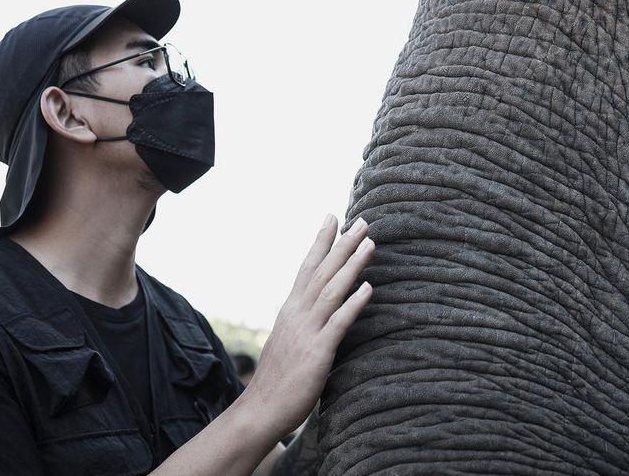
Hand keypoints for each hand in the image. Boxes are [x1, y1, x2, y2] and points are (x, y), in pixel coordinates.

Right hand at [242, 214, 373, 438]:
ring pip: (331, 290)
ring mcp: (306, 332)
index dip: (320, 241)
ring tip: (369, 242)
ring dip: (351, 264)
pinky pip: (338, 323)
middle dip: (342, 244)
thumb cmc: (276, 380)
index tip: (332, 217)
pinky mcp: (317, 352)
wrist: (259, 411)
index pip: (306, 267)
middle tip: (361, 220)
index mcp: (290, 310)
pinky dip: (353, 303)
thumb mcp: (287, 341)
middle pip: (321, 271)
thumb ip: (300, 322)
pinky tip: (368, 287)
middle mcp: (297, 315)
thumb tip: (311, 309)